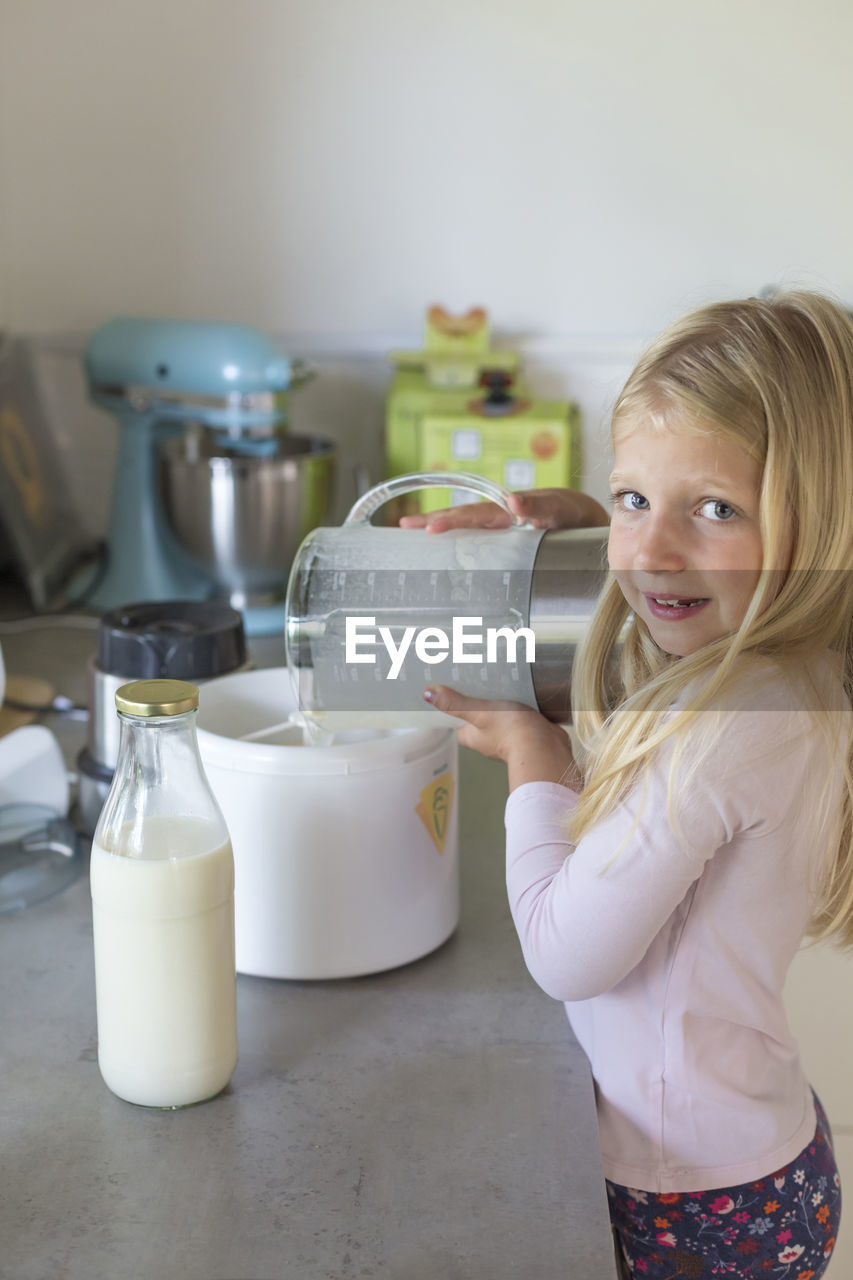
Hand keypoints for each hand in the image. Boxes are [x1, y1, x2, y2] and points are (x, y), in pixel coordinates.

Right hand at [399, 488, 609, 533]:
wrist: (586, 518)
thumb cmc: (574, 514)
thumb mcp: (560, 508)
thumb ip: (540, 505)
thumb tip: (515, 501)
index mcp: (508, 508)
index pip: (474, 514)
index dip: (451, 521)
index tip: (430, 529)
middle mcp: (500, 514)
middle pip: (462, 516)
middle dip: (433, 520)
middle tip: (405, 526)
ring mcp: (499, 525)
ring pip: (464, 525)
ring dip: (438, 527)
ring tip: (409, 531)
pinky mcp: (502, 537)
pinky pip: (473, 537)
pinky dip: (453, 538)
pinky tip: (436, 547)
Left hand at [424, 685, 582, 792]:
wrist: (544, 746)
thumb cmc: (510, 733)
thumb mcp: (479, 713)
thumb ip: (455, 703)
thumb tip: (428, 694)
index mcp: (470, 736)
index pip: (454, 716)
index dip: (450, 701)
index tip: (449, 683)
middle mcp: (486, 737)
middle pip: (475, 711)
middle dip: (476, 694)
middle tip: (474, 672)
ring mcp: (506, 733)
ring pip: (497, 710)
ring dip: (497, 696)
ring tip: (495, 674)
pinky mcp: (525, 728)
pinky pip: (516, 710)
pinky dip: (515, 699)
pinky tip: (516, 684)